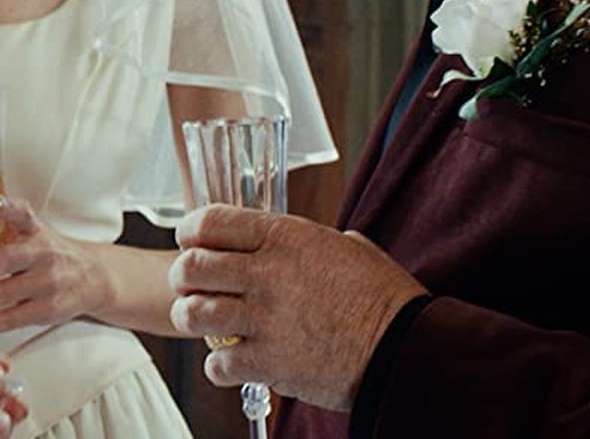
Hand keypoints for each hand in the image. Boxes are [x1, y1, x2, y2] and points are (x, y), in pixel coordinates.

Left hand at [0, 194, 111, 332]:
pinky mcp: (49, 308)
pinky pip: (15, 318)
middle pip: (4, 259)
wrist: (93, 277)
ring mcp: (48, 282)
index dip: (3, 206)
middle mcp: (43, 253)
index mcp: (35, 230)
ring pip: (5, 292)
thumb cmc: (50, 253)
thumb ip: (1, 228)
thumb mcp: (31, 232)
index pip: (21, 213)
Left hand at [167, 205, 427, 410]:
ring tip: (206, 324)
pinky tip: (234, 363)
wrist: (405, 349)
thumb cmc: (385, 298)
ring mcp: (266, 319)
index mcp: (286, 237)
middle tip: (192, 288)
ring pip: (193, 314)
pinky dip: (219, 367)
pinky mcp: (270, 362)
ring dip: (193, 320)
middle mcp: (269, 273)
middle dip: (183, 278)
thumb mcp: (350, 249)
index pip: (210, 221)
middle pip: (190, 267)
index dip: (191, 232)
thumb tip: (306, 242)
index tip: (190, 242)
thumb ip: (313, 242)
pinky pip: (217, 364)